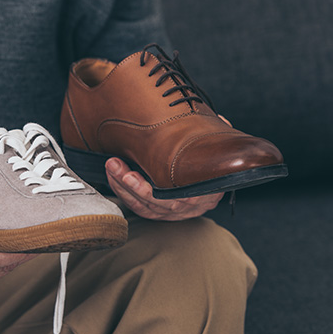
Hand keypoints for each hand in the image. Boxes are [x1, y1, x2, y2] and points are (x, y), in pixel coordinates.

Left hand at [104, 115, 231, 220]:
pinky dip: (124, 193)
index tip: (133, 173)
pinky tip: (114, 177)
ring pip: (144, 205)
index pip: (179, 195)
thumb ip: (215, 135)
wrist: (213, 179)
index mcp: (205, 192)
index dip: (155, 187)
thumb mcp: (216, 147)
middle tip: (115, 165)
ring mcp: (174, 212)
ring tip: (112, 166)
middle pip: (156, 201)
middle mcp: (189, 205)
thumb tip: (220, 120)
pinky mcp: (159, 213)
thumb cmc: (210, 161)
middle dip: (131, 184)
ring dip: (123, 186)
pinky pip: (139, 207)